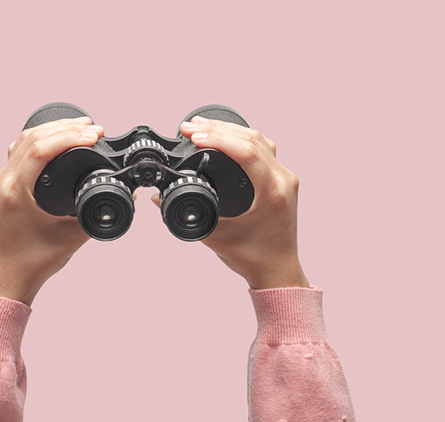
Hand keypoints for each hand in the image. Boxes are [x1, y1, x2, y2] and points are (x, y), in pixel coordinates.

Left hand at [0, 117, 105, 305]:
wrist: (10, 276)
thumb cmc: (36, 261)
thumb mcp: (73, 237)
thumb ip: (99, 213)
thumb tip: (124, 197)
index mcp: (16, 192)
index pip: (41, 149)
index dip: (70, 137)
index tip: (94, 136)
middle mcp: (4, 182)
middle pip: (31, 137)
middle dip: (65, 128)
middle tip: (92, 128)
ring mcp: (1, 182)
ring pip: (23, 140)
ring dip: (52, 129)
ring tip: (79, 127)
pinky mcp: (4, 185)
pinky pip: (18, 150)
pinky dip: (39, 139)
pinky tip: (56, 139)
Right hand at [154, 116, 308, 288]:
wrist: (277, 272)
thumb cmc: (252, 259)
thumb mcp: (214, 237)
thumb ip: (186, 215)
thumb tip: (159, 199)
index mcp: (272, 192)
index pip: (247, 151)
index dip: (218, 139)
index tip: (193, 136)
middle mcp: (283, 180)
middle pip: (252, 139)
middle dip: (218, 129)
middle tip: (190, 127)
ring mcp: (286, 178)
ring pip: (259, 140)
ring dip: (230, 130)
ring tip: (202, 126)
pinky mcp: (283, 180)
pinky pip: (264, 149)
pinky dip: (242, 139)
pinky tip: (225, 136)